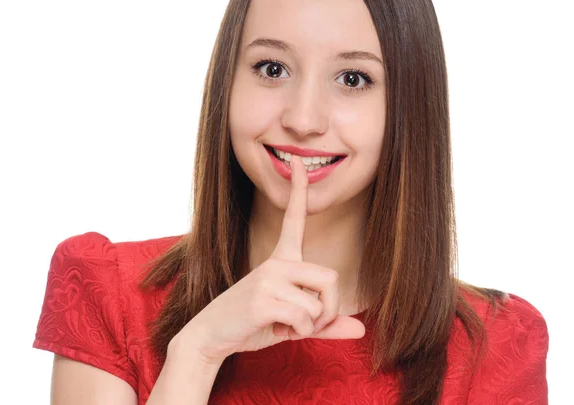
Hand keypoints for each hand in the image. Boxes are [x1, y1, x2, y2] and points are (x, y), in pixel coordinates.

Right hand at [172, 156, 365, 363]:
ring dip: (311, 326)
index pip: (293, 219)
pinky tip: (277, 330)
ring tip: (287, 326)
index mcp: (281, 259)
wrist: (211, 336)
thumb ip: (326, 323)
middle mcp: (276, 262)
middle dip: (329, 309)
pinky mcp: (263, 299)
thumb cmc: (253, 324)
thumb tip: (362, 331)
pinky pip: (304, 318)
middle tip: (311, 323)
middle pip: (330, 277)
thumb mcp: (294, 323)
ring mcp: (268, 278)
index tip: (298, 163)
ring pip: (318, 304)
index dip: (298, 191)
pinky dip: (299, 333)